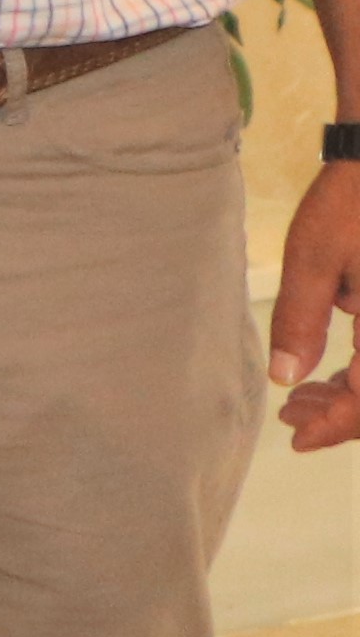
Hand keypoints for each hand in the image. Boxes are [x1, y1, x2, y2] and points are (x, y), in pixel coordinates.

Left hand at [275, 159, 359, 449]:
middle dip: (343, 413)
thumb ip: (300, 320)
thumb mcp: (314, 258)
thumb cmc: (354, 201)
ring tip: (304, 394)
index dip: (337, 426)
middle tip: (291, 414)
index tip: (297, 436)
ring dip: (355, 392)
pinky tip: (334, 369)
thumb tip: (285, 377)